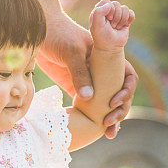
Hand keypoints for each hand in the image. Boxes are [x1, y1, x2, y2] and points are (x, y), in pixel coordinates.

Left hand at [38, 10, 138, 138]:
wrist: (39, 33)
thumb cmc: (59, 35)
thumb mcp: (71, 52)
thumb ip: (79, 73)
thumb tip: (88, 97)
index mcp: (109, 59)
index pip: (127, 76)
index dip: (126, 91)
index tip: (114, 103)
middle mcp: (104, 71)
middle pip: (120, 94)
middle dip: (120, 111)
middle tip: (110, 125)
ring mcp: (91, 82)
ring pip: (106, 104)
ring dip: (110, 119)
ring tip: (109, 134)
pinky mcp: (76, 90)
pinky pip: (89, 107)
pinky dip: (93, 120)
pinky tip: (94, 132)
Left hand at [89, 0, 134, 50]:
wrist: (110, 47)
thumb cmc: (102, 37)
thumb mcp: (96, 26)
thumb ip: (98, 13)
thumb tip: (110, 5)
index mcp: (99, 10)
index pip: (106, 1)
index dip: (108, 9)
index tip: (106, 20)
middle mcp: (108, 11)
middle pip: (116, 4)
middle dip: (115, 17)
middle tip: (111, 26)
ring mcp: (117, 14)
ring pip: (125, 8)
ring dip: (121, 20)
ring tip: (116, 28)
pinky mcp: (126, 19)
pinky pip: (131, 13)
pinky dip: (129, 20)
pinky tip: (124, 26)